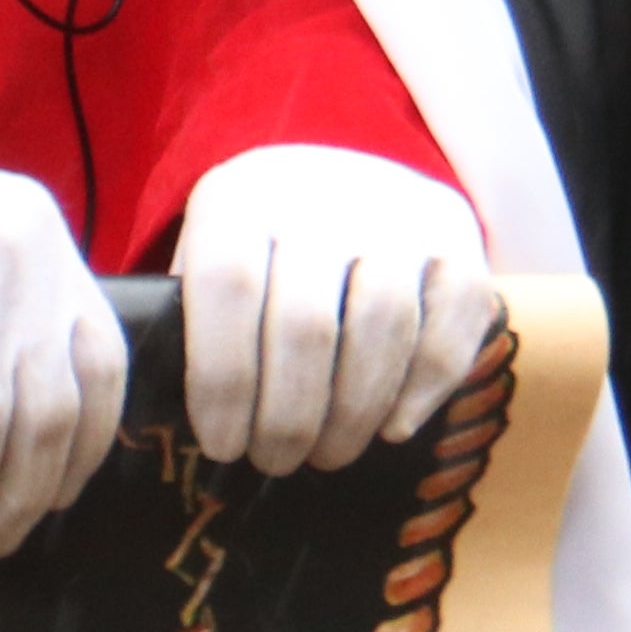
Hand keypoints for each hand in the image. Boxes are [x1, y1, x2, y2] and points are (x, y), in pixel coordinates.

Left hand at [175, 145, 502, 473]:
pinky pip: (450, 327)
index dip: (224, 381)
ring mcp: (401, 213)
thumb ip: (188, 320)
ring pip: (383, 328)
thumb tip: (172, 416)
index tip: (221, 444)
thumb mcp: (207, 255)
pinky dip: (423, 392)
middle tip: (275, 461)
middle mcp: (325, 196)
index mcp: (243, 198)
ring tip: (329, 452)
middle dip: (289, 416)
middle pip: (307, 323)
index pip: (229, 289)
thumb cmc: (260, 246)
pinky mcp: (459, 239)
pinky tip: (392, 428)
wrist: (347, 171)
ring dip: (353, 414)